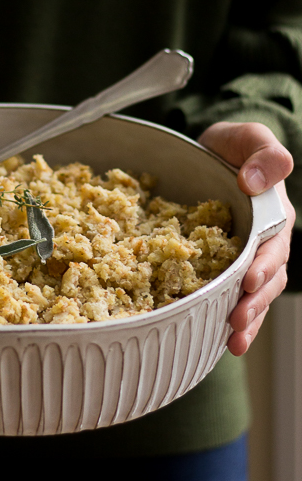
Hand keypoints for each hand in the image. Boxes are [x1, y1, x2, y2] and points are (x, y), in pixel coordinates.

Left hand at [199, 122, 294, 355]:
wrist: (206, 154)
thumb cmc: (232, 146)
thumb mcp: (249, 138)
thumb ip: (262, 154)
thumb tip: (254, 182)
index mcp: (273, 215)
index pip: (274, 245)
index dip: (265, 264)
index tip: (250, 278)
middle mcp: (263, 242)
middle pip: (266, 279)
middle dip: (254, 302)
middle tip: (237, 321)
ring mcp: (244, 258)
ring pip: (252, 294)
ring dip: (246, 319)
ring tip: (233, 342)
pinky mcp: (222, 267)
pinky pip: (227, 295)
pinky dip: (224, 318)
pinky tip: (217, 341)